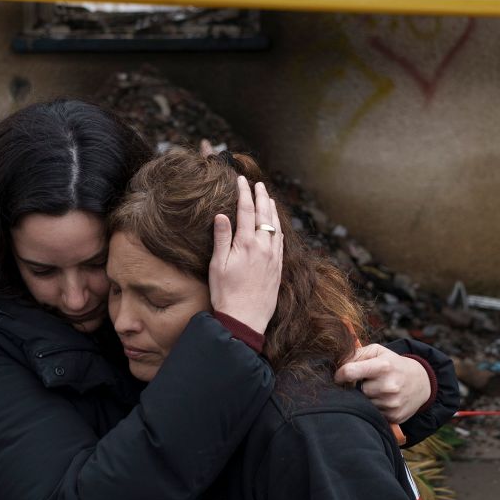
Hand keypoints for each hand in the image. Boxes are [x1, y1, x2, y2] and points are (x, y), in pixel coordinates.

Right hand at [207, 176, 282, 334]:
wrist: (245, 319)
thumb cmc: (226, 294)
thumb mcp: (218, 265)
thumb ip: (222, 238)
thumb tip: (221, 214)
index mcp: (247, 243)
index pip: (246, 210)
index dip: (244, 193)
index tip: (241, 180)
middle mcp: (263, 246)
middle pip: (264, 214)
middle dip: (261, 196)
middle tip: (258, 183)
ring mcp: (273, 257)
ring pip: (276, 226)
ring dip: (272, 210)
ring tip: (269, 198)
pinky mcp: (278, 267)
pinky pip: (281, 241)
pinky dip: (279, 228)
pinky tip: (277, 225)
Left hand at [336, 344, 431, 424]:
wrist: (420, 382)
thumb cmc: (393, 364)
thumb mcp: (379, 351)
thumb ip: (357, 353)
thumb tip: (338, 364)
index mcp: (383, 366)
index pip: (349, 372)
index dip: (339, 374)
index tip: (339, 376)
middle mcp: (388, 386)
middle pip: (356, 390)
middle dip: (358, 386)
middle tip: (369, 382)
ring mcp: (391, 403)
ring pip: (364, 403)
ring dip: (366, 398)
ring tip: (378, 390)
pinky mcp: (394, 416)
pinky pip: (373, 413)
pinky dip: (375, 407)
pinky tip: (384, 400)